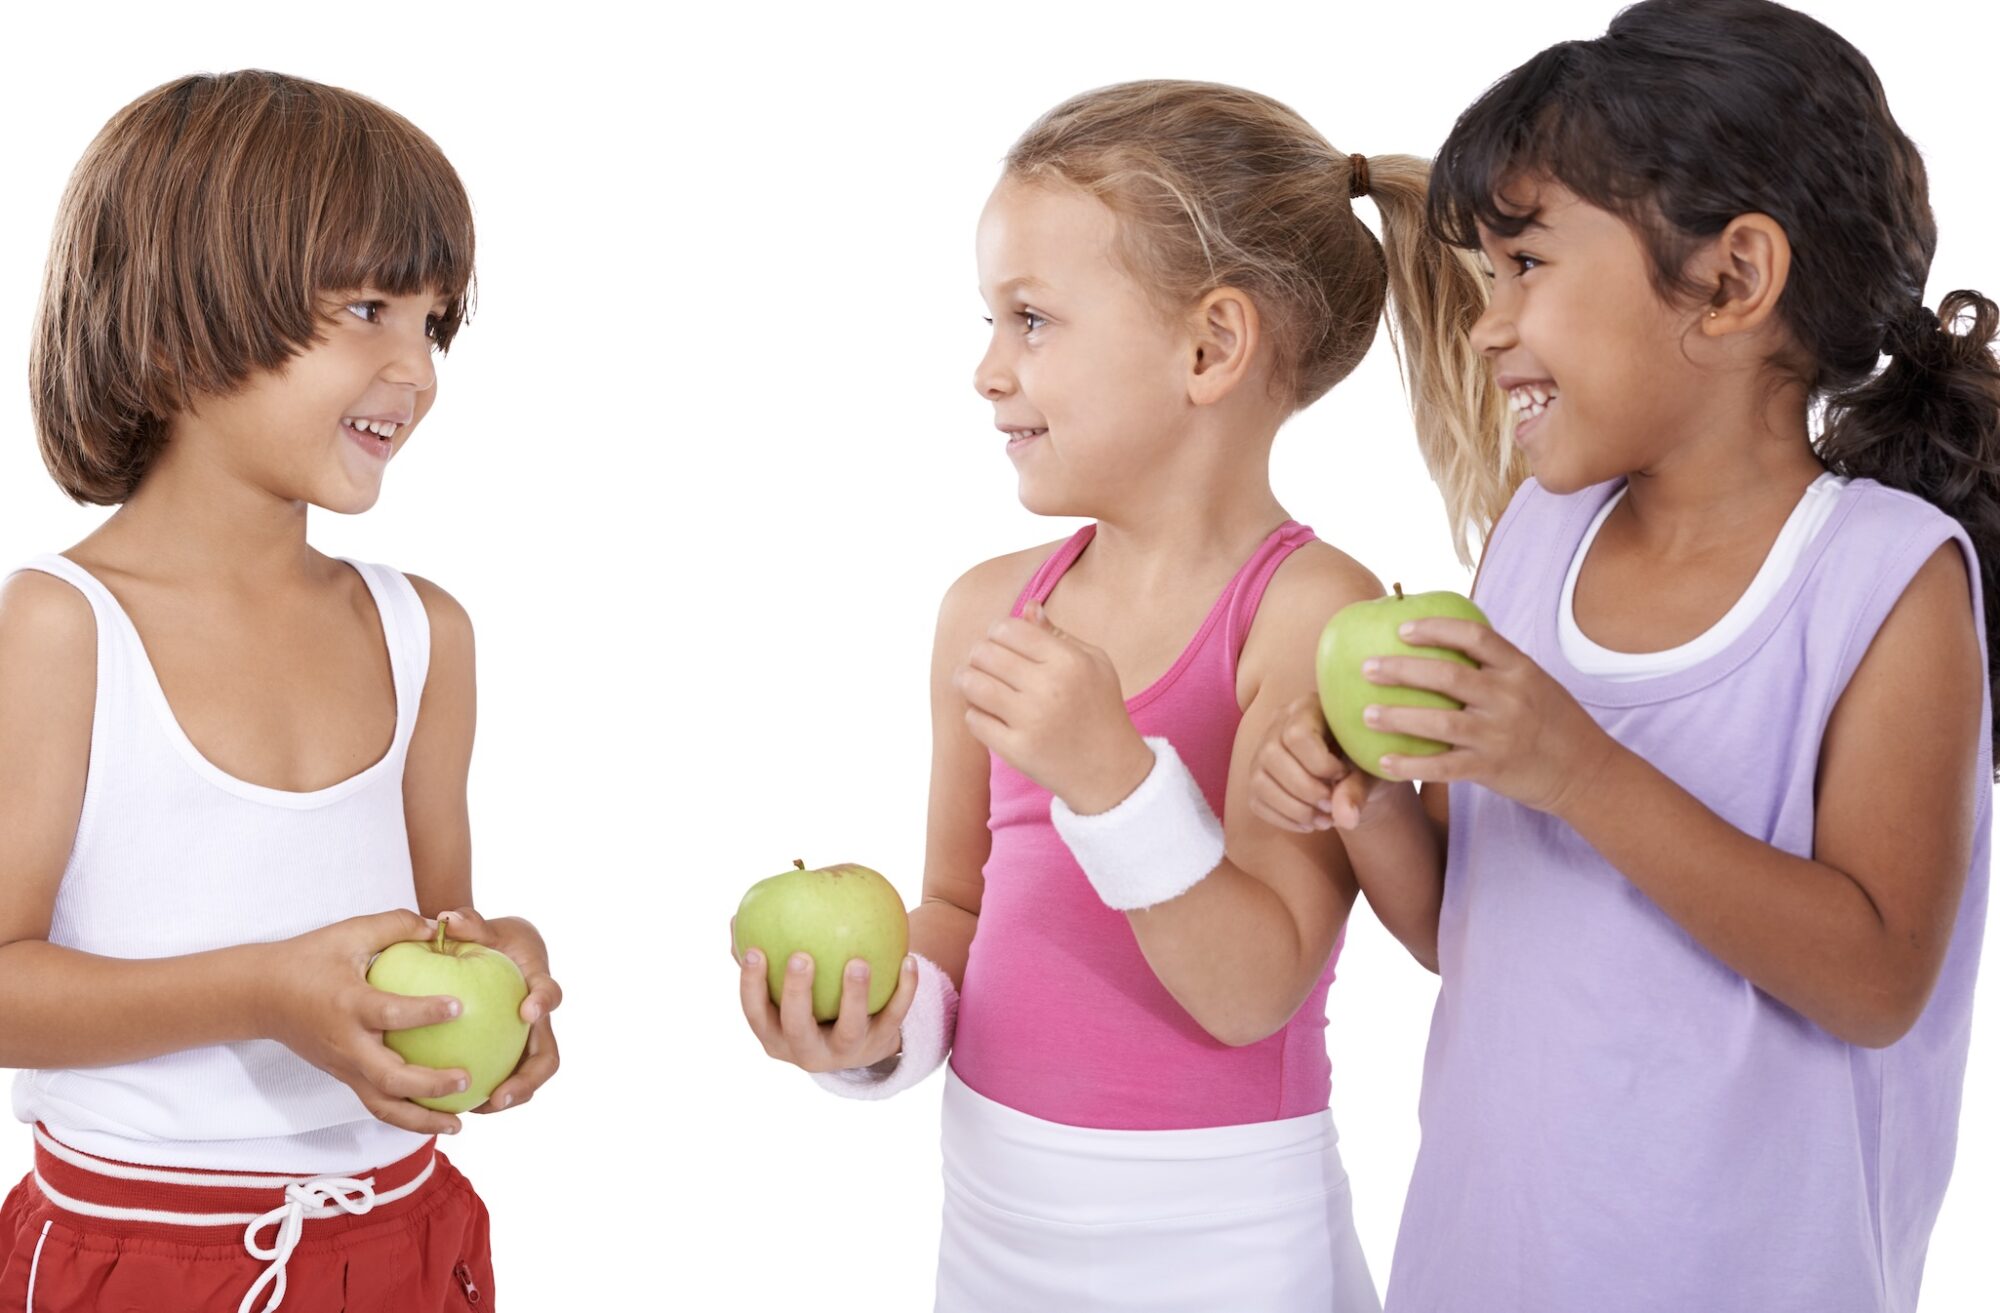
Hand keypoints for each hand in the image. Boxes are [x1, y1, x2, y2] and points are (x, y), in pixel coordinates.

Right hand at [258, 909, 474, 1136]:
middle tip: (466, 1079)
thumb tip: (438, 925)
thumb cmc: (308, 959)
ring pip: (382, 1105)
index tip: (460, 1007)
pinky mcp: (344, 1077)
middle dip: (429, 1085)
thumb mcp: (349, 933)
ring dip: (421, 1120)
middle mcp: (346, 1043)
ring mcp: (344, 1066)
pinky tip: (438, 1117)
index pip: (390, 1013)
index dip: (426, 1012)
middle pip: (388, 1078)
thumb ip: (394, 925)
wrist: (260, 995)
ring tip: (458, 1124)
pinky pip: (377, 1103)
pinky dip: (407, 1116)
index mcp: (348, 1005)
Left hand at [426, 908, 562, 1113]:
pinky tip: (455, 1104)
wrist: (504, 951)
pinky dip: (486, 1094)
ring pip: (528, 1076)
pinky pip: (504, 1078)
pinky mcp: (511, 1053)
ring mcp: (527, 1040)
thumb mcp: (486, 926)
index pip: (550, 993)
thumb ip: (470, 924)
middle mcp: (539, 1019)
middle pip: (548, 1056)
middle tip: (502, 1095)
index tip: (528, 1011)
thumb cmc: (496, 938)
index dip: (544, 1004)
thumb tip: (446, 919)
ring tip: (478, 1110)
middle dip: (529, 1080)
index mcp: (538, 983)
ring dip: (509, 1097)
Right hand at [735, 920, 918, 1073]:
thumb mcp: (782, 994)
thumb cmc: (810, 1005)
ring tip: (857, 961)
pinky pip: (894, 1016)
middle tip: (801, 955)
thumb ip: (760, 963)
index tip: (754, 950)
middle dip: (797, 993)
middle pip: (798, 1027)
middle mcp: (807, 1051)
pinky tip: (906, 959)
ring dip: (854, 995)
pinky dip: (903, 990)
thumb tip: (736, 920)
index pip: (756, 1013)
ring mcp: (846, 1052)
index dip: (751, 985)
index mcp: (776, 1036)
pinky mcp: (881, 1044)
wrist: (860, 1044)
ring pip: (849, 1028)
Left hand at [953, 600, 1154, 813]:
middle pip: (984, 653)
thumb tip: (1027, 606)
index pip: (1008, 629)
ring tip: (972, 682)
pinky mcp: (1017, 750)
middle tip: (983, 662)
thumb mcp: (1094, 664)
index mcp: (1069, 661)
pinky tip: (987, 712)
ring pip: (972, 684)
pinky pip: (974, 719)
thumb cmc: (1101, 709)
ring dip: (966, 680)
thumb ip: (1057, 635)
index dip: (997, 632)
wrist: (1111, 771)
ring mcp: (1031, 721)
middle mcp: (1049, 688)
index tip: (1000, 643)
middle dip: (978, 654)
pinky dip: (974, 713)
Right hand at [1248, 693, 1412, 831]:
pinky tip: (1310, 823)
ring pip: (1260, 781)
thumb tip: (1345, 819)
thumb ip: (1359, 789)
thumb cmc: (1363, 760)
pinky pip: (1257, 801)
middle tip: (1332, 804)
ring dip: (1294, 808)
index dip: (1320, 763)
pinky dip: (1284, 819)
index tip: (1343, 775)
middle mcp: (1277, 724)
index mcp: (1308, 707)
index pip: (1297, 734)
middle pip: (1272, 755)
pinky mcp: (1257, 778)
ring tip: (1325, 819)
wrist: (1352, 773)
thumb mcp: (1369, 768)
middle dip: (1305, 789)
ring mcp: (1262, 752)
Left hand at [1362, 617, 1615, 814]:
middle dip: (1402, 669)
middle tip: (1367, 667)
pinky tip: (1384, 762)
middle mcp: (1510, 697)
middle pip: (1448, 675)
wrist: (1587, 772)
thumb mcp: (1534, 683)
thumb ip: (1496, 667)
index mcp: (1520, 669)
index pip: (1475, 636)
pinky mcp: (1493, 767)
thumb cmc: (1553, 723)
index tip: (1402, 629)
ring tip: (1366, 714)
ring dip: (1398, 717)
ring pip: (1440, 721)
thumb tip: (1445, 643)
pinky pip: (1444, 767)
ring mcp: (1501, 733)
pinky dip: (1412, 765)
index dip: (1435, 628)